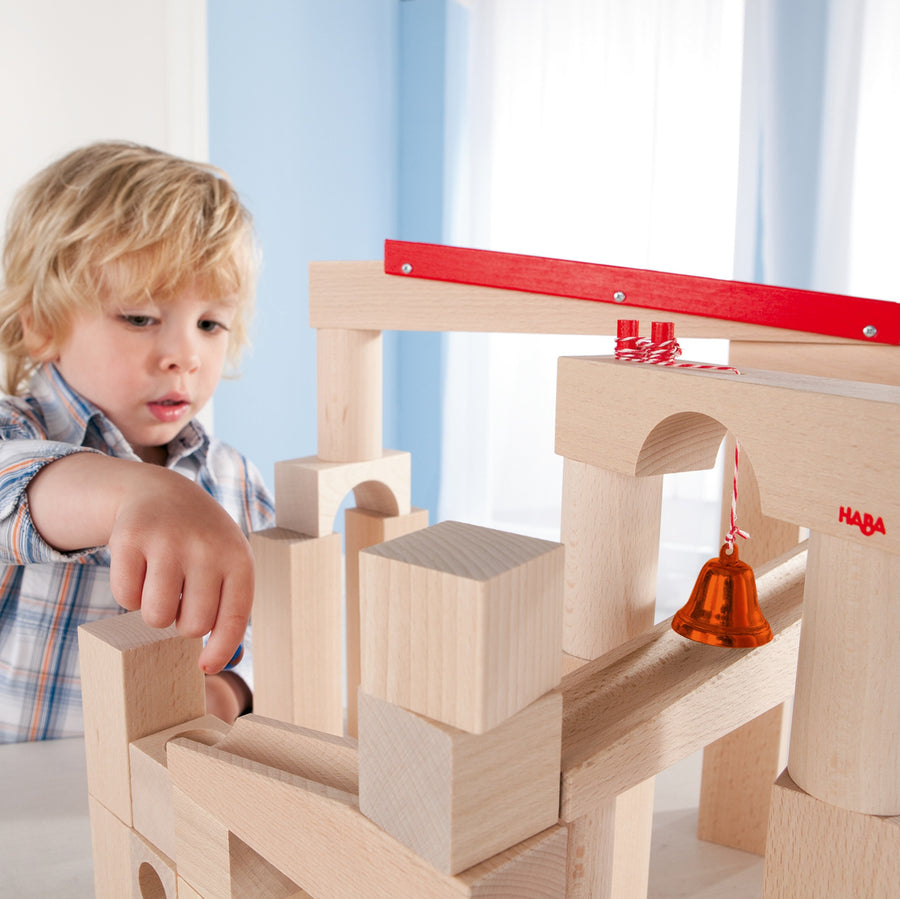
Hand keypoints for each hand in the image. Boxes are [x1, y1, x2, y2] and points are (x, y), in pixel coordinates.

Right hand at [27, 454, 253, 672]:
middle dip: (183, 624)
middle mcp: (206, 548)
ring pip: (156, 616)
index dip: (221, 650)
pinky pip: (126, 598)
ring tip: (163, 588)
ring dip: (155, 612)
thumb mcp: (227, 565)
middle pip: (193, 626)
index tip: (206, 666)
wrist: (164, 493)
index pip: (234, 619)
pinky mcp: (130, 537)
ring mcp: (168, 540)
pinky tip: (142, 572)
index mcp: (238, 558)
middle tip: (181, 601)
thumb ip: (228, 610)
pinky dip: (130, 596)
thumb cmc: (201, 543)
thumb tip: (221, 664)